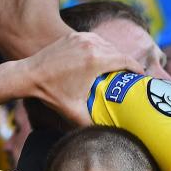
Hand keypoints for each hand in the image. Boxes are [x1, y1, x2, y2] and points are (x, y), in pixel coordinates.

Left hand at [22, 33, 142, 125]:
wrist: (28, 75)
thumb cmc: (51, 93)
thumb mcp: (73, 111)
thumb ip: (92, 124)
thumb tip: (107, 135)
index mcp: (96, 60)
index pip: (126, 60)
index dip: (137, 68)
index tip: (141, 77)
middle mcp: (91, 44)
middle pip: (118, 52)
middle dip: (126, 63)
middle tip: (130, 76)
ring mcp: (82, 37)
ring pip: (107, 44)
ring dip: (114, 55)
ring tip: (118, 69)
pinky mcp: (74, 35)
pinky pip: (95, 40)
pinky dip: (101, 48)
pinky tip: (101, 60)